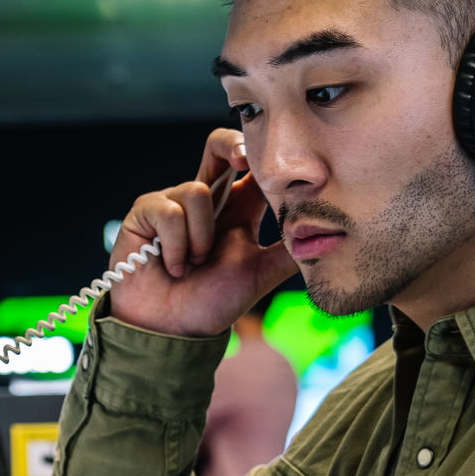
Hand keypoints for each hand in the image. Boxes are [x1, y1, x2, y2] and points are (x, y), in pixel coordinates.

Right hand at [105, 127, 298, 337]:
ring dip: (200, 238)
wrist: (172, 331)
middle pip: (218, 146)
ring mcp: (173, 202)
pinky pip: (170, 212)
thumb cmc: (211, 303)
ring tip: (195, 264)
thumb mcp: (260, 274)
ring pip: (197, 192)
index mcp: (237, 208)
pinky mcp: (145, 212)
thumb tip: (329, 238)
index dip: (264, 157)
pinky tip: (173, 266)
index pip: (253, 167)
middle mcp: (207, 199)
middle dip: (231, 144)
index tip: (279, 163)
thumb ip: (289, 253)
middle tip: (243, 156)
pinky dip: (176, 245)